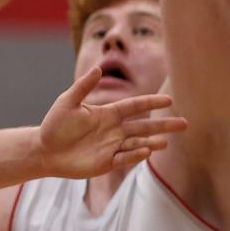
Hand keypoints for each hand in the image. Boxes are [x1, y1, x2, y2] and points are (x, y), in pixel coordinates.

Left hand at [39, 67, 186, 177]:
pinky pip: (124, 158)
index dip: (151, 103)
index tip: (169, 100)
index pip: (133, 106)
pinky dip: (135, 155)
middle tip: (184, 123)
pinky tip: (146, 151)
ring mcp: (112, 147)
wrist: (45, 150)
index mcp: (106, 113)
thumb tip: (98, 68)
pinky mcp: (106, 163)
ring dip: (151, 142)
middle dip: (163, 125)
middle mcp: (113, 130)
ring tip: (166, 142)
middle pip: (143, 126)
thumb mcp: (68, 102)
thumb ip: (83, 87)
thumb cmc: (55, 124)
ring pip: (137, 143)